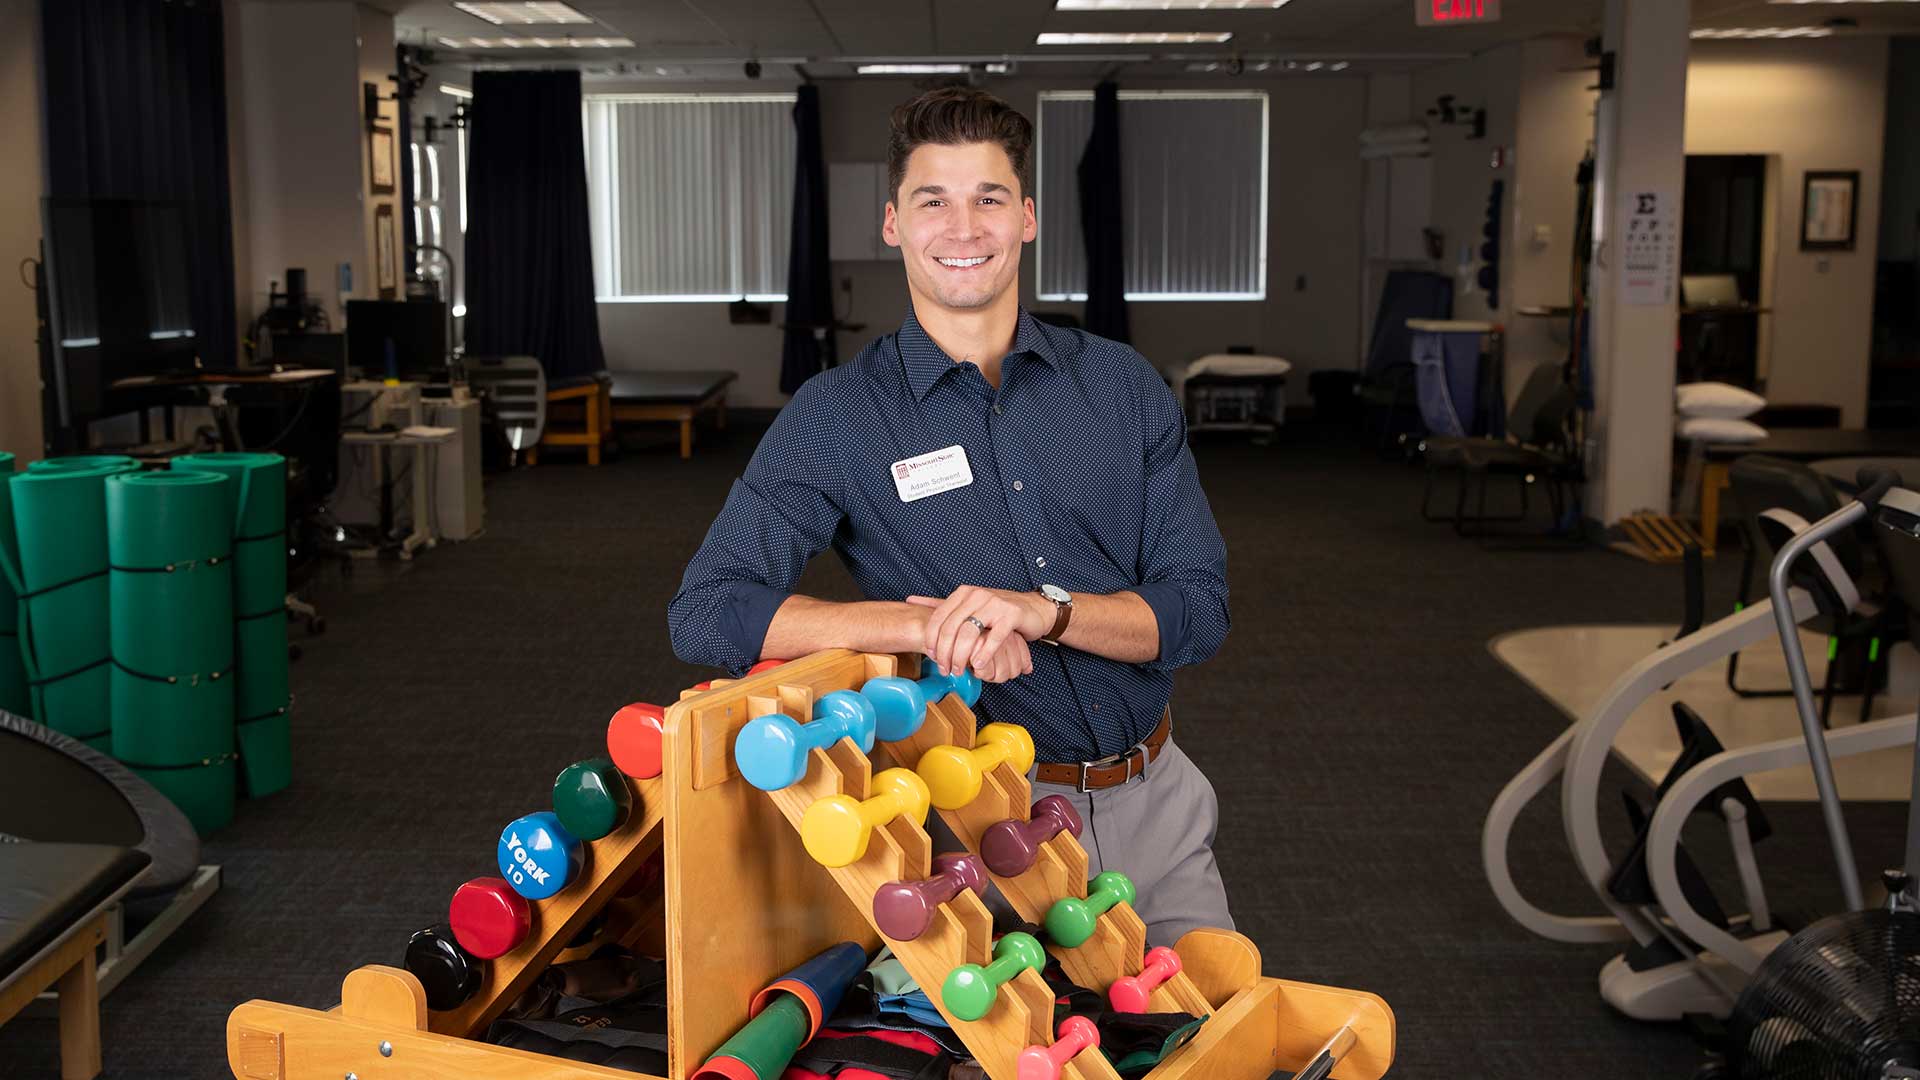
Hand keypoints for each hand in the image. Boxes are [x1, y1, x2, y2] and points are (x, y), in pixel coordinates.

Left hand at [905, 586, 1050, 681]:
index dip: (932, 640)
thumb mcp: (967, 604)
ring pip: (969, 633)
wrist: (1033, 608)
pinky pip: (994, 638)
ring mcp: (995, 604)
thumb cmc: (997, 610)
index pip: (939, 617)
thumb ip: (940, 604)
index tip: (931, 656)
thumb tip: (910, 600)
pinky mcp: (1011, 615)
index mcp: (963, 593)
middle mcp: (977, 595)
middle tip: (945, 669)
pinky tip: (978, 666)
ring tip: (960, 670)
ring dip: (961, 656)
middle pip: (951, 627)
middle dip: (945, 653)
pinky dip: (984, 655)